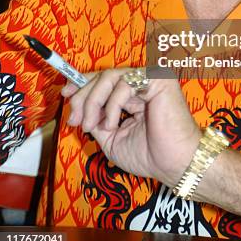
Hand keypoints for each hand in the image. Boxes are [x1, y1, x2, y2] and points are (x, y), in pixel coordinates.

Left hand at [61, 69, 200, 187]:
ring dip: (93, 102)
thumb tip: (78, 110)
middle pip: (104, 76)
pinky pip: (124, 84)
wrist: (174, 164)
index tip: (66, 93)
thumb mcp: (112, 138)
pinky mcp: (158, 79)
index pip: (106, 80)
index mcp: (135, 94)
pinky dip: (112, 105)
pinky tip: (113, 124)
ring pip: (110, 77)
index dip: (83, 84)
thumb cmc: (150, 155)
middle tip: (74, 118)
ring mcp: (151, 78)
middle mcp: (143, 82)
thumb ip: (97, 121)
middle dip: (83, 96)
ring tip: (91, 125)